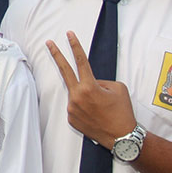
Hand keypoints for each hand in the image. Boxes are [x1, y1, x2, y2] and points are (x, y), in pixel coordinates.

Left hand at [46, 31, 135, 148]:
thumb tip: (89, 81)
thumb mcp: (117, 89)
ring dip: (85, 94)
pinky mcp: (71, 118)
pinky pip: (76, 106)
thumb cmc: (122, 112)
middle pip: (64, 70)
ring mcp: (72, 108)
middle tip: (49, 43)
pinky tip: (95, 114)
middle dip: (56, 55)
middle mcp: (77, 96)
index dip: (75, 46)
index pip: (81, 61)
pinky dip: (84, 106)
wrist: (122, 137)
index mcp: (89, 87)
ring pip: (76, 92)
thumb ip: (100, 81)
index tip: (69, 35)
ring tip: (100, 106)